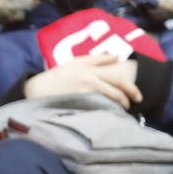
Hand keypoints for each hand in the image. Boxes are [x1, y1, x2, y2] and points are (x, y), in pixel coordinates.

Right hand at [24, 54, 142, 108]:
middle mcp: (89, 81)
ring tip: (120, 112)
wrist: (36, 89)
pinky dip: (104, 113)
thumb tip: (117, 57)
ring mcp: (83, 93)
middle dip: (128, 100)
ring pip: (108, 101)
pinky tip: (107, 116)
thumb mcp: (76, 62)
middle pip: (116, 92)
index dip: (131, 89)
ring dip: (117, 108)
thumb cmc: (56, 76)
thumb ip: (97, 59)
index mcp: (91, 70)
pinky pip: (96, 109)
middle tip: (131, 106)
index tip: (136, 96)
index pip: (118, 79)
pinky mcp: (77, 104)